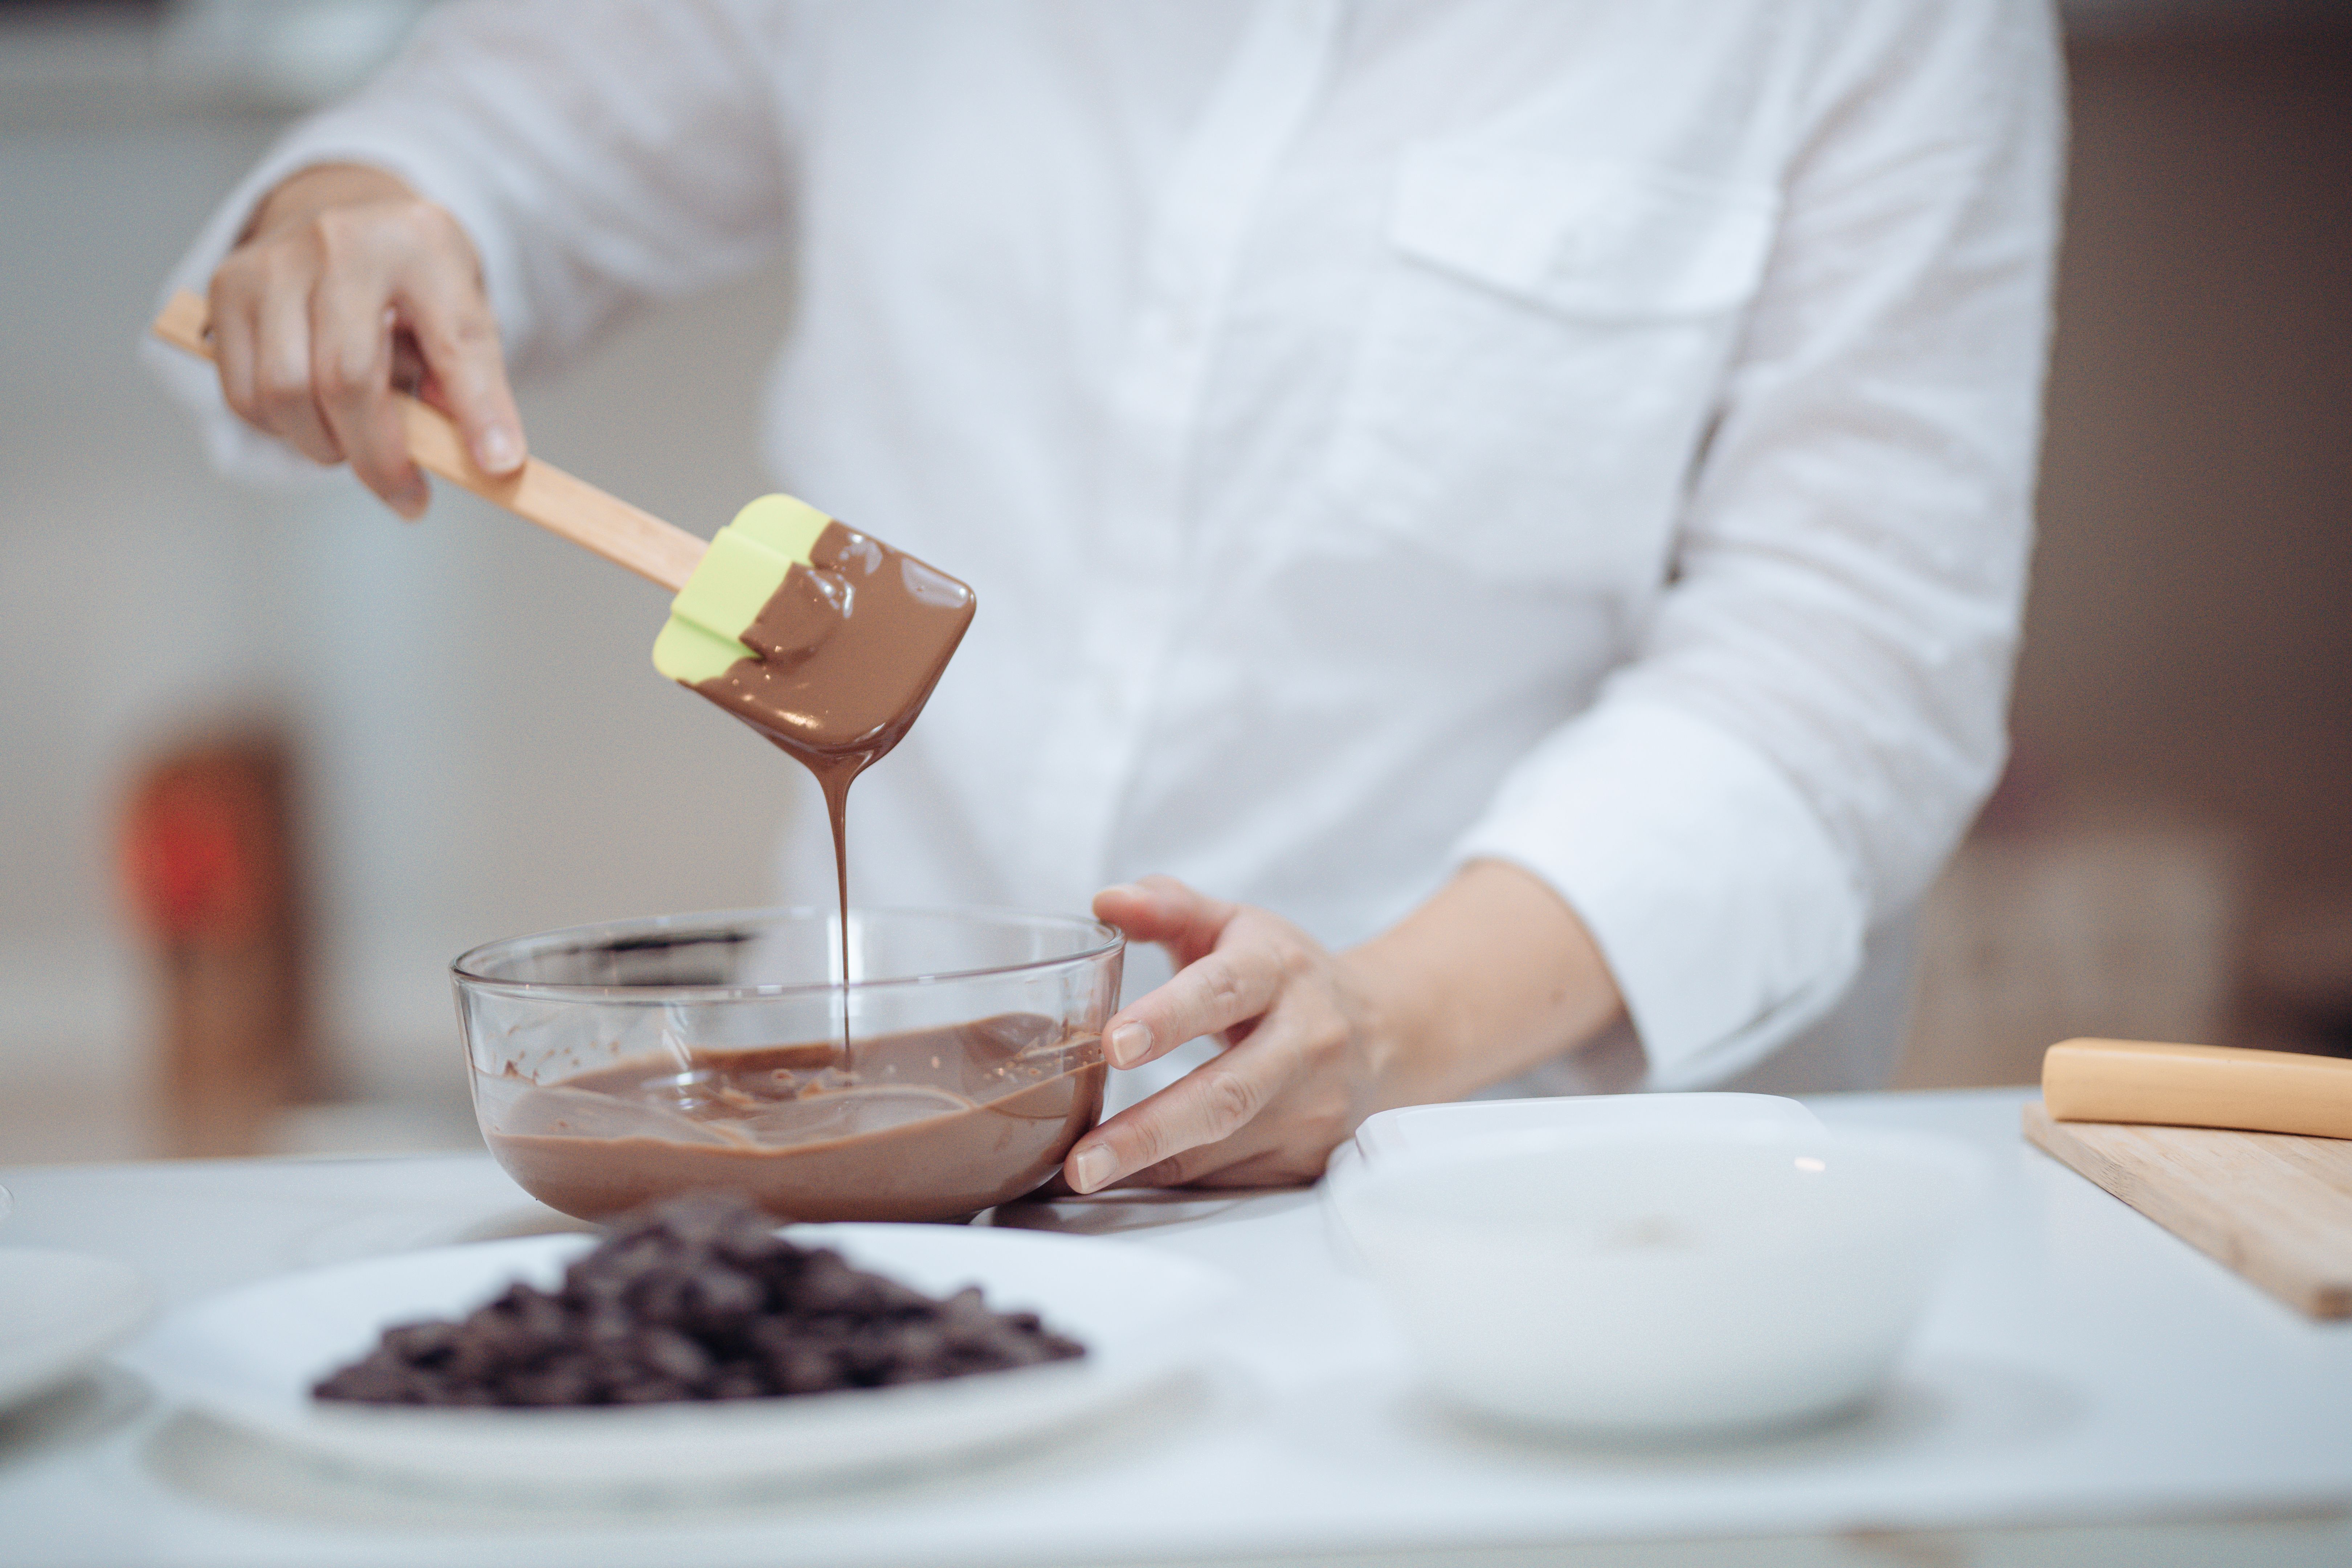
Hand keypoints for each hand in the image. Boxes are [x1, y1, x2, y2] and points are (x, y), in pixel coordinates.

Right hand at [206, 163, 525, 517]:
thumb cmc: (413, 277)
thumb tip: (480, 458)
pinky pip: (246, 394)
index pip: (458, 343)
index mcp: (422, 244)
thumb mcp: (465, 310)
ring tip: (358, 441)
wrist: (344, 210)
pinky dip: (283, 428)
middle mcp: (341, 243)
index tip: (498, 467)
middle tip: (407, 494)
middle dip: (379, 458)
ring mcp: (274, 263)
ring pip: (285, 394)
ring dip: (326, 445)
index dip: (480, 412)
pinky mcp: (227, 288)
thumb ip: (473, 380)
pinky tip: (314, 416)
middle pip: (347, 379)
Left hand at [1062, 861, 1625, 1193]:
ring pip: (1228, 1148)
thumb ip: (1167, 907)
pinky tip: (1131, 1185)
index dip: (1167, 1018)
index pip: (1218, 992)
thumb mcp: (1233, 921)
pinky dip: (1182, 1181)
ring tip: (1084, 1178)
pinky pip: (1239, 1174)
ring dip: (1155, 1166)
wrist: (1398, 1028)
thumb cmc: (1287, 970)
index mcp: (1279, 973)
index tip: (1112, 1046)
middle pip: (1223, 1094)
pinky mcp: (1314, 1156)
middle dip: (1147, 1132)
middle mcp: (1303, 1044)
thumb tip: (1101, 899)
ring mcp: (1313, 1108)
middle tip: (1084, 1159)